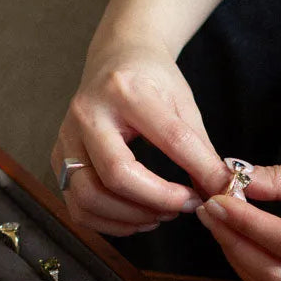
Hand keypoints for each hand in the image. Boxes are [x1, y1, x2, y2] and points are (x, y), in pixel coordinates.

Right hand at [51, 39, 231, 235]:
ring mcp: (67, 138)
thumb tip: (222, 194)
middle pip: (116, 175)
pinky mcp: (58, 159)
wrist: (115, 57)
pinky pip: (78, 206)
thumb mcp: (183, 104)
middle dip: (156, 202)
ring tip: (161, 215)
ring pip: (89, 197)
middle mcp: (88, 113)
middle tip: (182, 207)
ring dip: (131, 218)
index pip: (168, 140)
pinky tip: (137, 217)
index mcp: (126, 90)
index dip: (197, 173)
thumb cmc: (152, 80)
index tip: (213, 194)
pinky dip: (109, 223)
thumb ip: (201, 151)